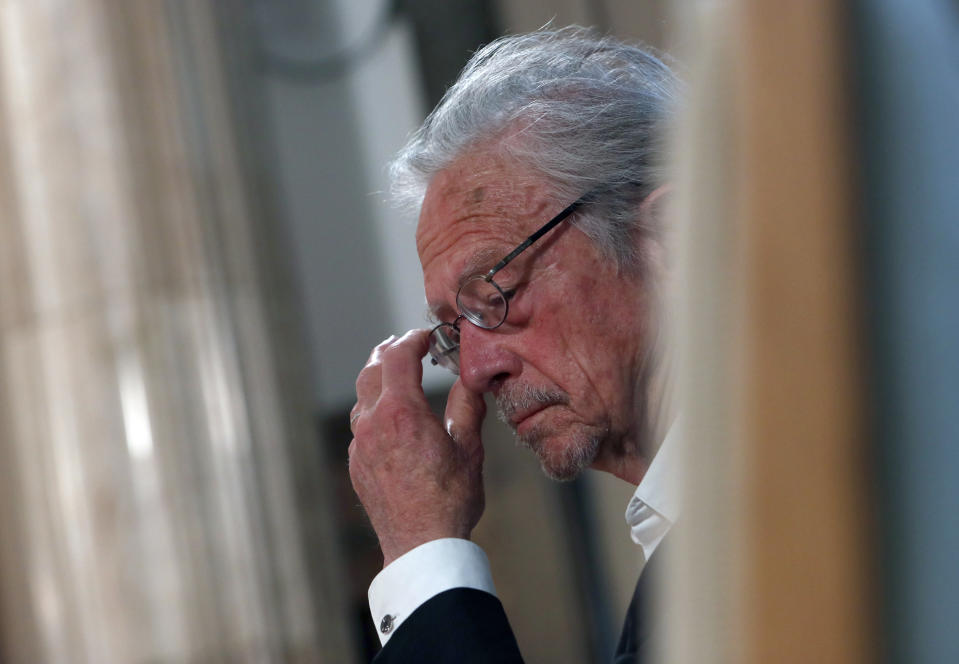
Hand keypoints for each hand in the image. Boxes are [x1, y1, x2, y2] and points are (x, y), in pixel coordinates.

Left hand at [348, 329, 486, 566]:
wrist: (422, 546)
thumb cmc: (450, 500)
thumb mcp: (469, 447)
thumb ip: (467, 405)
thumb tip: (473, 376)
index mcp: (402, 412)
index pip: (399, 356)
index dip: (414, 339)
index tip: (428, 336)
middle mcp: (373, 423)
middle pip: (372, 370)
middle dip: (389, 351)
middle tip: (405, 344)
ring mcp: (359, 445)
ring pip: (361, 397)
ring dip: (377, 379)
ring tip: (395, 374)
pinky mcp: (356, 465)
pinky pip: (360, 426)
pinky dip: (373, 410)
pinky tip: (389, 417)